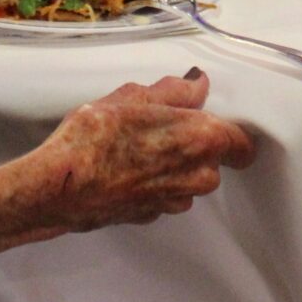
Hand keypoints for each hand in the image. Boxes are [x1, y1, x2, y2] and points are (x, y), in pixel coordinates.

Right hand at [18, 71, 256, 234]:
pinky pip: (165, 195)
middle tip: (160, 127)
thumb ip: (174, 92)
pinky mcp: (153, 216)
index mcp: (202, 140)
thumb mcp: (133, 98)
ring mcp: (176, 200)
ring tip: (136, 148)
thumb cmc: (94, 137)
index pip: (242, 142)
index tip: (211, 119)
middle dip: (193, 146)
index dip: (229, 130)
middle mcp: (198, 176)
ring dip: (172, 166)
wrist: (59, 187)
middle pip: (213, 160)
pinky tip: (125, 170)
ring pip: (188, 180)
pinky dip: (152, 183)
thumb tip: (197, 86)